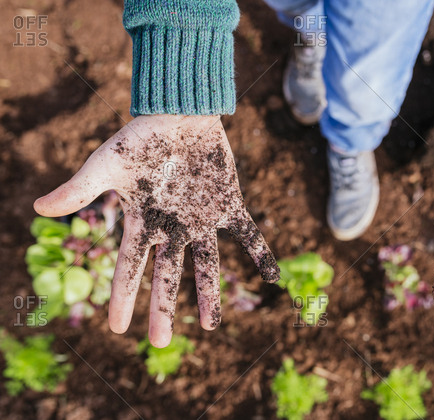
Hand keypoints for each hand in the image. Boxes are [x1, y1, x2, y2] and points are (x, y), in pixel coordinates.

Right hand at [34, 115, 279, 346]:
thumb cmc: (141, 137)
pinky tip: (274, 278)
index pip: (130, 267)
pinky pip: (247, 233)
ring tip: (213, 326)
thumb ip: (80, 189)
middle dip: (164, 308)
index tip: (118, 329)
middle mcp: (174, 227)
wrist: (180, 113)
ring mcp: (202, 218)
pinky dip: (261, 252)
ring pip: (208, 263)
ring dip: (211, 293)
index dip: (123, 297)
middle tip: (162, 342)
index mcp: (144, 222)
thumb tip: (37, 208)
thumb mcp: (107, 164)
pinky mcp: (228, 204)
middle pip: (168, 275)